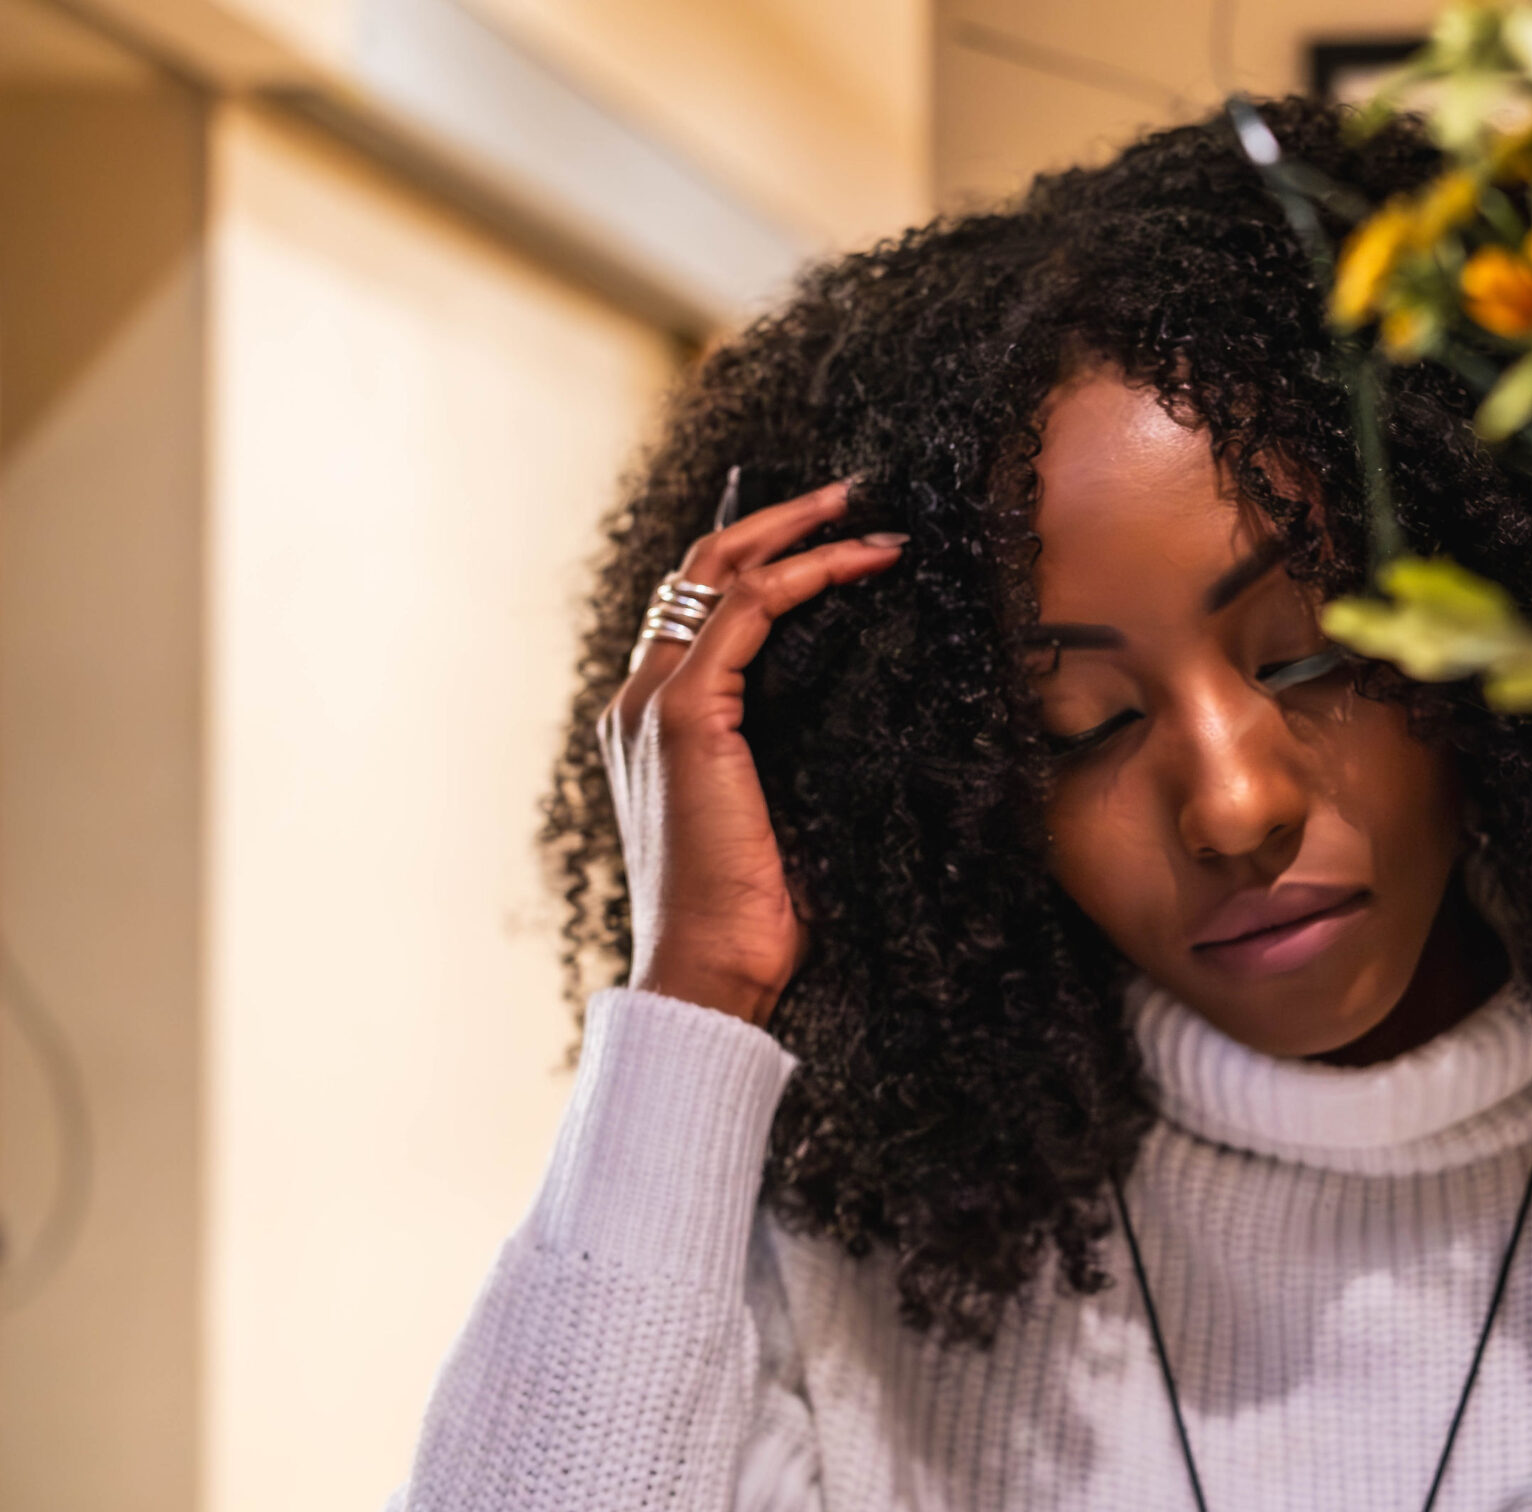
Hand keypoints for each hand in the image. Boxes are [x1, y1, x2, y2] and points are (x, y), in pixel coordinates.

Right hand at [598, 479, 904, 1024]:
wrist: (710, 971)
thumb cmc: (755, 915)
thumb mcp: (780, 815)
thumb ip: (790, 757)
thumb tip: (862, 716)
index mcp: (654, 722)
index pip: (697, 609)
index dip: (759, 560)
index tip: (831, 536)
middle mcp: (639, 698)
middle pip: (697, 570)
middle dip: (776, 520)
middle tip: (851, 494)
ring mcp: (653, 702)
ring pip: (718, 573)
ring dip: (798, 531)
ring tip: (867, 514)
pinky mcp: (683, 716)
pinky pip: (745, 612)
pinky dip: (806, 575)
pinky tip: (861, 563)